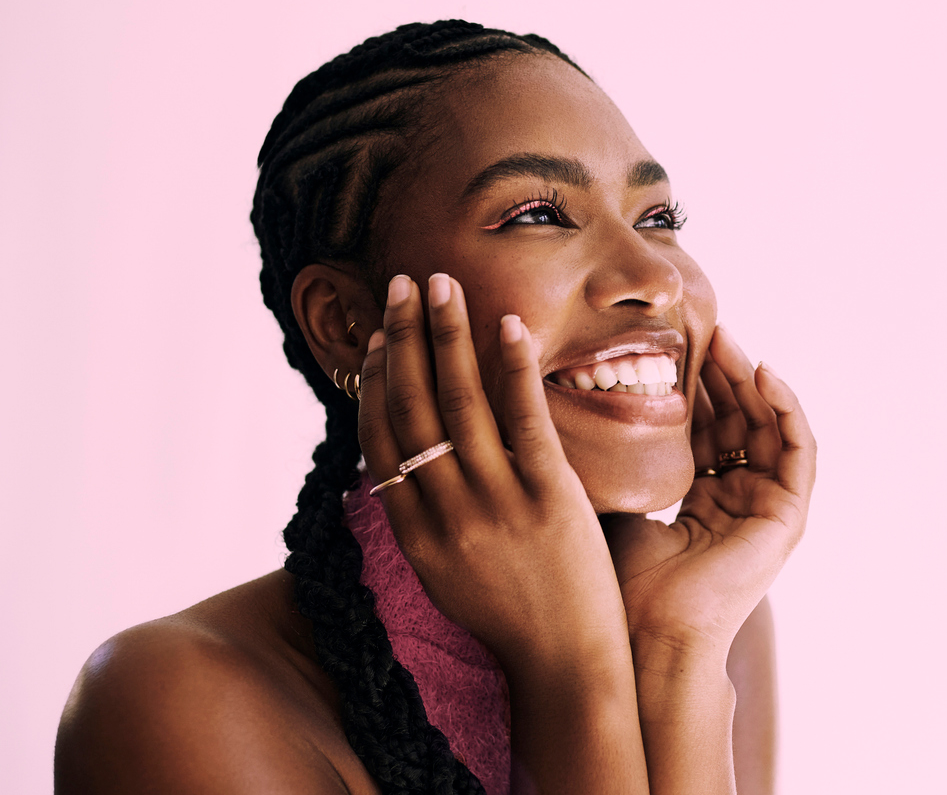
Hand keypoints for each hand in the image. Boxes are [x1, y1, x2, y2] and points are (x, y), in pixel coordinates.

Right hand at [357, 273, 629, 672]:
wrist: (565, 665)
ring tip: (440, 285)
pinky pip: (524, 420)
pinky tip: (507, 323)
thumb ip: (420, 515)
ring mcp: (496, 505)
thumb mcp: (443, 572)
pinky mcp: (549, 499)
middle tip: (401, 285)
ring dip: (446, 336)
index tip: (382, 338)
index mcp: (412, 533)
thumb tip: (404, 458)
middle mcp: (444, 513)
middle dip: (404, 339)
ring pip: (460, 403)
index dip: (377, 381)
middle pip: (413, 408)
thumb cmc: (507, 616)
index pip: (381, 440)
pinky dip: (512, 367)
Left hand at [603, 325, 815, 661]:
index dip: (691, 389)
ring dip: (750, 380)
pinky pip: (799, 449)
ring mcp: (763, 510)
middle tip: (702, 330)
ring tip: (726, 339)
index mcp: (699, 502)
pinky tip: (762, 371)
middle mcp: (735, 502)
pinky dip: (786, 407)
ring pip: (768, 427)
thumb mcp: (614, 501)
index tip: (668, 347)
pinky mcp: (787, 517)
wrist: (642, 632)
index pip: (704, 430)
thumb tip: (566, 412)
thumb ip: (611, 460)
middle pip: (737, 422)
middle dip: (720, 375)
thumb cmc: (617, 579)